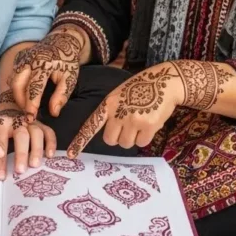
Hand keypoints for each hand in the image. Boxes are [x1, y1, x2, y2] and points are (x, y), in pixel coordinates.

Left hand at [0, 90, 55, 179]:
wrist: (10, 101)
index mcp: (1, 122)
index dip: (0, 159)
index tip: (1, 176)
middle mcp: (17, 120)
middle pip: (21, 135)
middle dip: (21, 153)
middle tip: (20, 170)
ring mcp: (31, 121)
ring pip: (37, 133)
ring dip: (37, 149)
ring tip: (35, 165)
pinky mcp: (42, 124)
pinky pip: (49, 132)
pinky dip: (51, 143)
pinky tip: (49, 156)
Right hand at [8, 29, 83, 119]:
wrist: (62, 41)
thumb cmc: (67, 63)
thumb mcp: (70, 79)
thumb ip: (61, 96)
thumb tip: (53, 113)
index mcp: (44, 64)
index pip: (33, 88)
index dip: (31, 105)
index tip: (30, 118)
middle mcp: (30, 59)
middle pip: (17, 85)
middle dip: (20, 102)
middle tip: (27, 114)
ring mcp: (22, 57)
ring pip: (12, 81)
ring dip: (17, 96)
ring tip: (27, 106)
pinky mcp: (18, 58)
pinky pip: (13, 75)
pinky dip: (16, 87)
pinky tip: (25, 94)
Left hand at [66, 63, 182, 157]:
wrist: (165, 81)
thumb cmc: (141, 88)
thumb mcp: (119, 94)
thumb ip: (111, 111)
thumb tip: (110, 133)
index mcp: (108, 104)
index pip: (91, 125)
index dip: (80, 141)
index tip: (71, 154)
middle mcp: (118, 113)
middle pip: (110, 140)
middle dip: (118, 137)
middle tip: (128, 126)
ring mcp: (133, 120)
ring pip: (126, 144)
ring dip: (133, 137)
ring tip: (140, 121)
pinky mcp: (148, 126)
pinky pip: (142, 143)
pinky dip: (145, 137)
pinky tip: (150, 123)